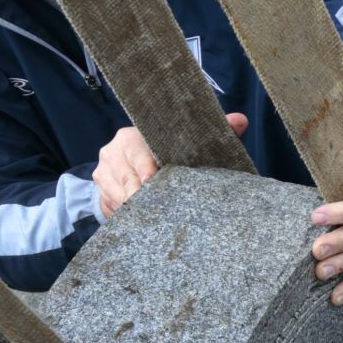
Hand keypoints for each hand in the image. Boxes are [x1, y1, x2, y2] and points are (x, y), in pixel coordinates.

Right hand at [93, 113, 248, 218]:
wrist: (136, 169)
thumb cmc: (168, 154)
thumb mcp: (188, 143)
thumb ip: (215, 131)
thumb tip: (241, 120)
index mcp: (131, 137)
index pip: (137, 153)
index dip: (148, 170)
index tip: (155, 182)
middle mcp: (112, 154)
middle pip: (128, 179)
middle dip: (146, 194)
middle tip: (162, 207)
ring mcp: (103, 175)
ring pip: (120, 197)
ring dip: (138, 208)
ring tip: (157, 216)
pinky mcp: (102, 195)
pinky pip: (114, 210)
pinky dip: (131, 217)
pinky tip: (146, 222)